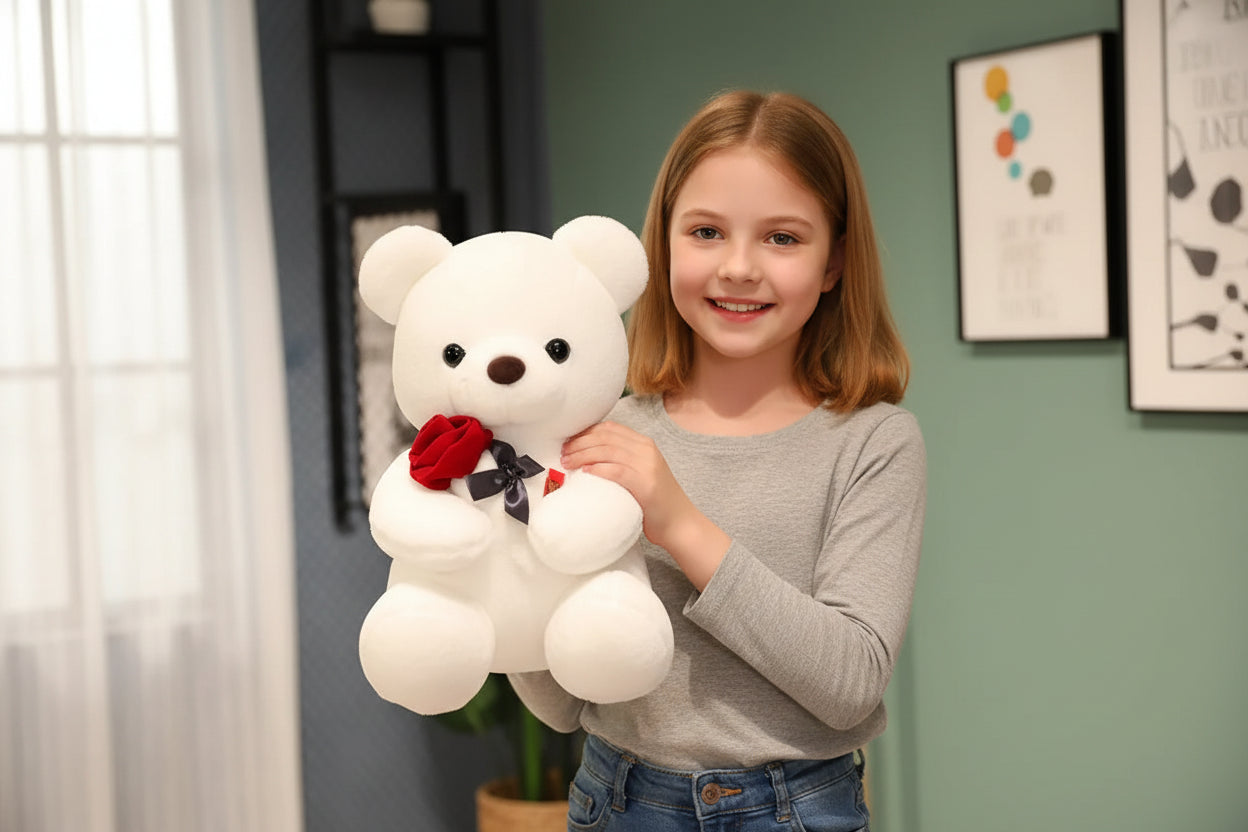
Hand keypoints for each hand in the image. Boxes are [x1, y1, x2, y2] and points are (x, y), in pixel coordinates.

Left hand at [561, 422, 728, 589]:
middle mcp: (647, 450)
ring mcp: (648, 465)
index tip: (569, 441)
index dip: (586, 431)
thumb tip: (588, 460)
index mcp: (645, 444)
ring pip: (608, 450)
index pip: (610, 428)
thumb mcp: (640, 473)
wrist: (680, 524)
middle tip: (563, 453)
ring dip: (582, 455)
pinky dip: (598, 469)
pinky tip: (584, 472)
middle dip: (579, 442)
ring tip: (567, 463)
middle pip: (605, 437)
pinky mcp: (646, 484)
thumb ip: (621, 462)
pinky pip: (616, 470)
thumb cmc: (655, 503)